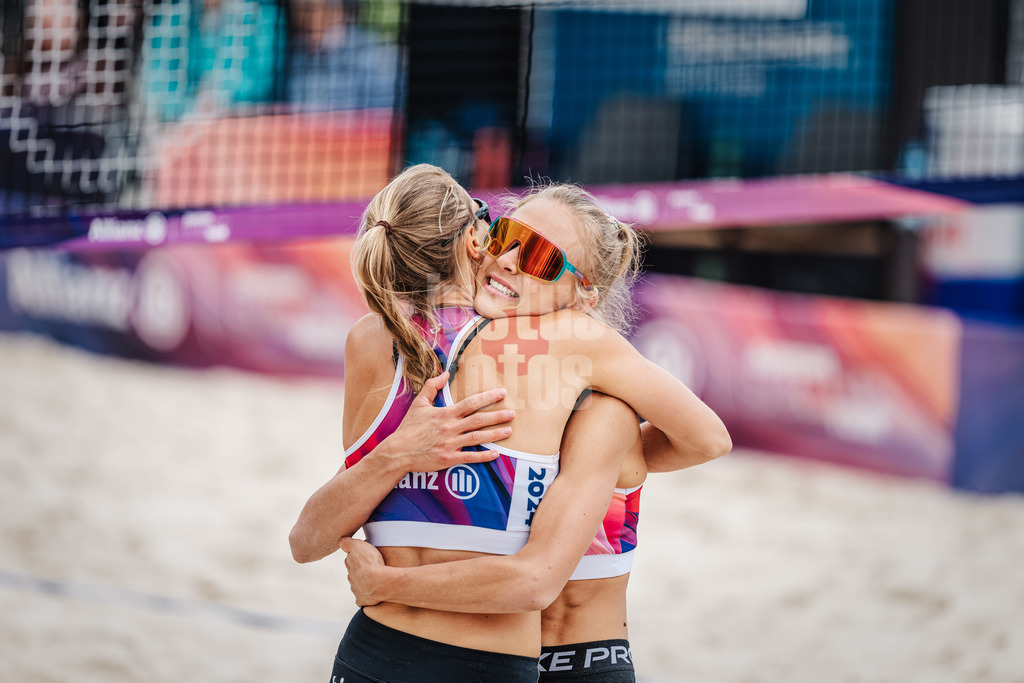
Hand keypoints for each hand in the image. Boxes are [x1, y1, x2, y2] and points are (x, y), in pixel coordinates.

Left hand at [339, 537, 385, 606]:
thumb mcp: (358, 546)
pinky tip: (371, 594)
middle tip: (369, 566)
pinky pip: (362, 599)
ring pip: (357, 585)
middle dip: (358, 570)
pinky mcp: (362, 599)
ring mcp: (356, 590)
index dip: (356, 556)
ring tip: (374, 579)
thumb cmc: (370, 562)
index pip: (349, 559)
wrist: (378, 582)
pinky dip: (365, 596)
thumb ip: (347, 543)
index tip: (363, 555)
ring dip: (363, 582)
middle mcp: (351, 578)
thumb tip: (340, 541)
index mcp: (350, 565)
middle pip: (353, 573)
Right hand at [382, 371, 513, 471]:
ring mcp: (450, 444)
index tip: (501, 393)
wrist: (398, 451)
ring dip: (495, 434)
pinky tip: (496, 454)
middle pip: (479, 420)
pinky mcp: (449, 458)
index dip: (488, 397)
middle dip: (497, 416)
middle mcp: (450, 428)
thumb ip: (432, 386)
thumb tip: (444, 373)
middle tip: (512, 413)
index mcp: (445, 414)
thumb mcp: (419, 403)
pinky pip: (470, 457)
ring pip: (478, 438)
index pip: (471, 403)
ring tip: (509, 430)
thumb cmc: (409, 427)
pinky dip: (484, 456)